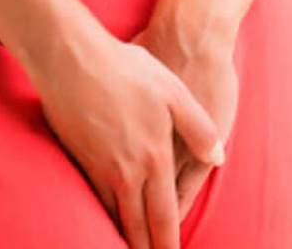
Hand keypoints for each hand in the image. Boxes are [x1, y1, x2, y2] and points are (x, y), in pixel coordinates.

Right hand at [32, 31, 223, 248]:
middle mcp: (126, 171)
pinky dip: (102, 214)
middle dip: (146, 248)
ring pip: (113, 214)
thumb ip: (199, 128)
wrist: (72, 61)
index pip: (164, 214)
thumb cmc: (126, 71)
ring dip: (122, 235)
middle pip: (136, 224)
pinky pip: (92, 197)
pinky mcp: (78, 158)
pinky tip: (105, 215)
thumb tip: (218, 157)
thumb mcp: (174, 92)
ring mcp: (98, 167)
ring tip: (128, 246)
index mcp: (154, 157)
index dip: (168, 241)